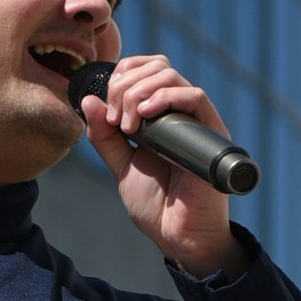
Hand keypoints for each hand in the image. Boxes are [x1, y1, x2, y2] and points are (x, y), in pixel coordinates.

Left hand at [80, 55, 245, 276]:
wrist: (177, 234)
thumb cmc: (155, 204)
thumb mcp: (121, 164)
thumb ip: (105, 136)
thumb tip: (89, 100)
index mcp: (160, 115)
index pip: (144, 69)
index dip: (120, 76)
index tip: (106, 110)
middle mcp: (180, 112)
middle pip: (156, 65)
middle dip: (125, 85)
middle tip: (115, 120)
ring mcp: (196, 121)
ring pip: (171, 76)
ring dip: (139, 93)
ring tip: (128, 126)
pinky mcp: (211, 132)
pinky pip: (195, 97)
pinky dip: (165, 98)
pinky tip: (144, 117)